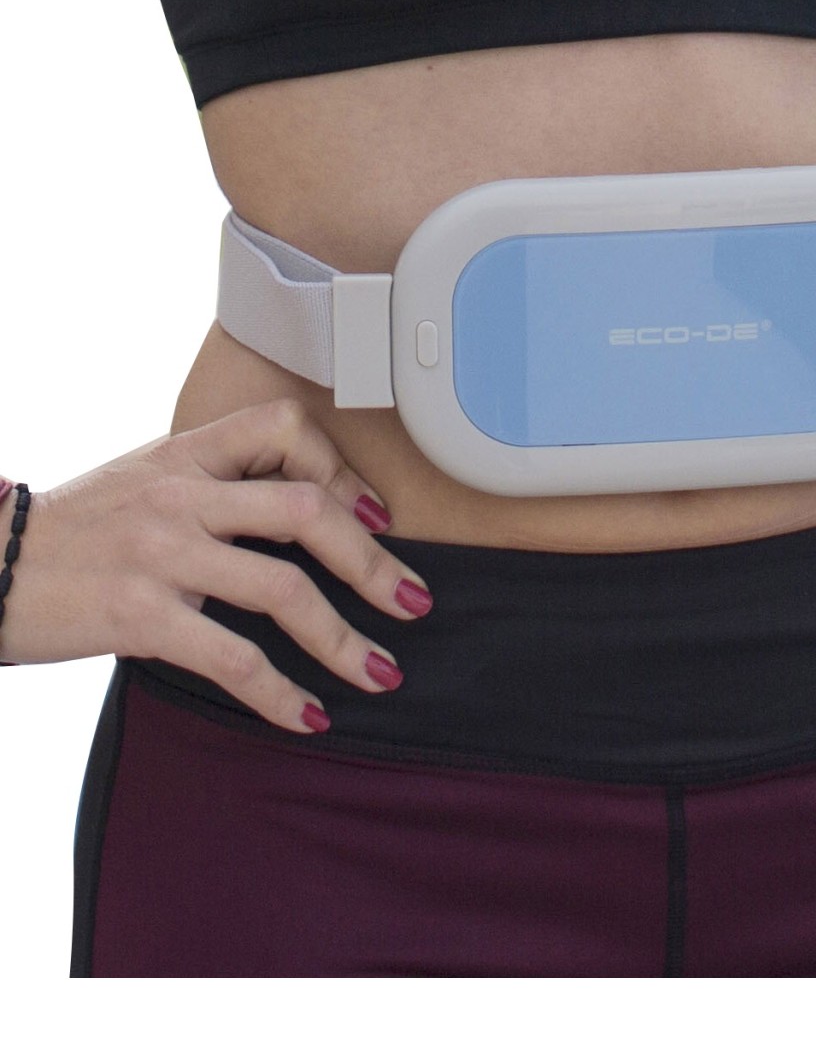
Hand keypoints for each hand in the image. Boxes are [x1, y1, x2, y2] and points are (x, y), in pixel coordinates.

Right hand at [0, 398, 432, 731]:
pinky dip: (280, 694)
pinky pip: (233, 657)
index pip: (285, 429)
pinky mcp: (138, 613)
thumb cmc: (70, 531)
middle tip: (415, 602)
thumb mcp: (143, 480)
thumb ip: (214, 486)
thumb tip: (303, 516)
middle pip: (308, 514)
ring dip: (344, 640)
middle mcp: (180, 493)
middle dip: (374, 564)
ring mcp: (160, 552)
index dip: (343, 470)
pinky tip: (306, 716)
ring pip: (283, 590)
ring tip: (379, 672)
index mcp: (186, 453)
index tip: (377, 516)